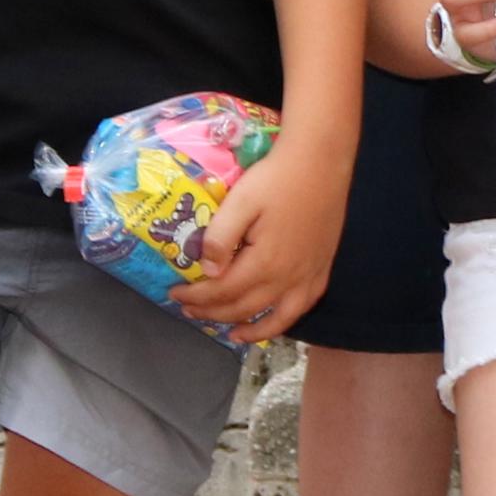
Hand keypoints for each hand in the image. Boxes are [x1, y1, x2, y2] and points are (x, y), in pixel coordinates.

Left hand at [171, 143, 342, 344]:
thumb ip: (220, 239)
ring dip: (249, 329)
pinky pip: (302, 308)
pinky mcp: (322, 269)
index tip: (174, 292)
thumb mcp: (240, 202)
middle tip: (189, 309)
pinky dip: (283, 322)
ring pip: (275, 318)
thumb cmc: (277, 178)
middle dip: (212, 312)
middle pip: (243, 307)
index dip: (195, 295)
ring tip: (230, 334)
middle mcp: (287, 278)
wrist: (321, 161)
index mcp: (264, 262)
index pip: (221, 291)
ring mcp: (308, 276)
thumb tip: (207, 273)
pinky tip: (273, 321)